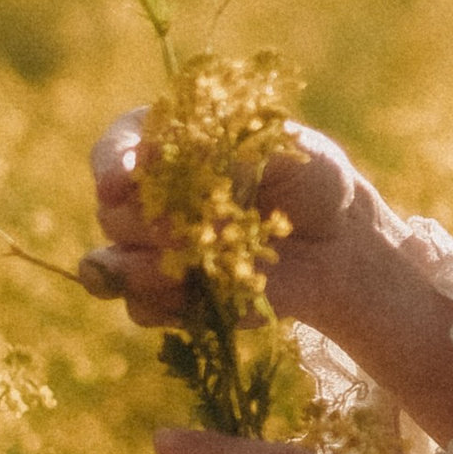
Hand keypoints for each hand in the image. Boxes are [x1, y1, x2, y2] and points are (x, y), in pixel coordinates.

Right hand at [84, 116, 452, 440]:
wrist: (340, 246)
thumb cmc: (314, 181)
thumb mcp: (288, 149)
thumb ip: (233, 149)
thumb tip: (176, 157)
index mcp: (171, 145)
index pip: (118, 146)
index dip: (112, 162)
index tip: (125, 177)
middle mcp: (151, 197)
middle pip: (112, 212)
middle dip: (143, 223)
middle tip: (193, 229)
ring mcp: (155, 250)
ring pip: (112, 263)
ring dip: (144, 268)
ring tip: (194, 265)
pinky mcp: (172, 296)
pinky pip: (139, 307)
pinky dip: (161, 304)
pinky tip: (197, 296)